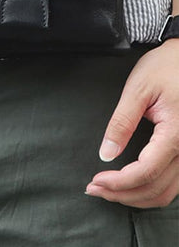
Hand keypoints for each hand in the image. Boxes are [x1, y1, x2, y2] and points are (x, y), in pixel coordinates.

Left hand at [85, 38, 178, 207]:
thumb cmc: (164, 68)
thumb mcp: (137, 89)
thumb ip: (121, 122)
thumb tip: (106, 153)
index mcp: (176, 133)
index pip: (146, 171)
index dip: (119, 182)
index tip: (95, 181)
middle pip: (156, 189)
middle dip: (122, 194)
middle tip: (94, 189)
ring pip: (167, 192)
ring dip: (136, 196)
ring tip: (107, 190)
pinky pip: (172, 183)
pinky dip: (149, 189)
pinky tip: (129, 184)